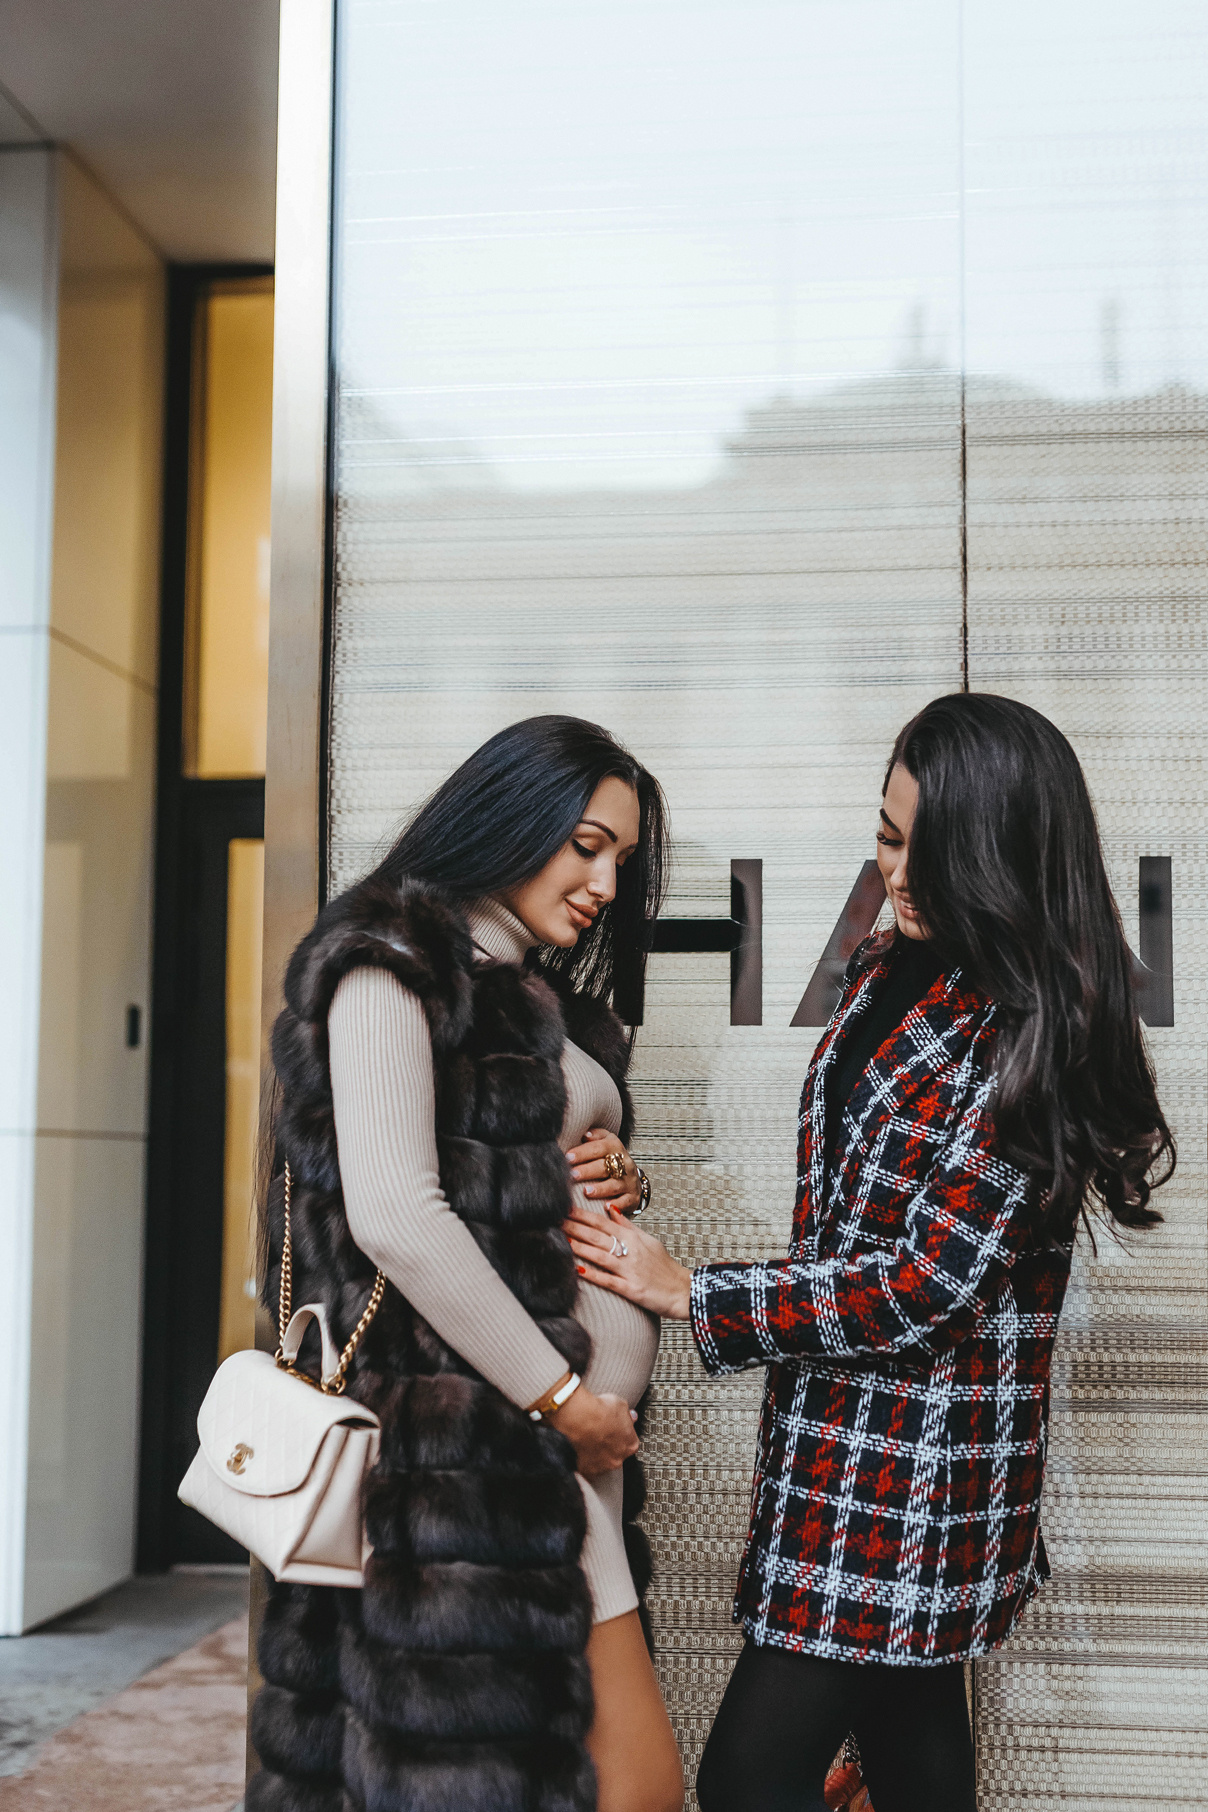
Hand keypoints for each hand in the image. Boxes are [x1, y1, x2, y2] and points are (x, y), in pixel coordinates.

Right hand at [549, 1385, 638, 1476]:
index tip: (615, 1427)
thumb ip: (627, 1415)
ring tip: (587, 1438)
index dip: (622, 1433)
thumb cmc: (600, 1411)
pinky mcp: (585, 1469)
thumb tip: (630, 1417)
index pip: (630, 1441)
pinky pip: (585, 1465)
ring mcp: (601, 1467)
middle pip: (616, 1453)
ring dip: (596, 1452)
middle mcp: (618, 1459)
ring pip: (600, 1461)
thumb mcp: (620, 1405)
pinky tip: (579, 1447)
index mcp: (630, 1445)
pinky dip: (583, 1458)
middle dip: (610, 1444)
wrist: (580, 1417)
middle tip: (601, 1432)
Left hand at [564, 1203, 691, 1319]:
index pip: (603, 1222)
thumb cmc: (665, 1266)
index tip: (565, 1208)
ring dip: (580, 1246)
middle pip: (598, 1236)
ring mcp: (630, 1270)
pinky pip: (609, 1280)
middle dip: (575, 1227)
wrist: (683, 1290)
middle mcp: (631, 1251)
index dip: (583, 1215)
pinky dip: (593, 1274)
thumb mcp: (648, 1240)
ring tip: (562, 1238)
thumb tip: (610, 1209)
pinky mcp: (632, 1289)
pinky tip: (577, 1270)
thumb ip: (627, 1225)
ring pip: (601, 1255)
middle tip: (554, 1218)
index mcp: (633, 1238)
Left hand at [566, 1128, 642, 1215]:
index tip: (567, 1158)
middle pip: (605, 1166)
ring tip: (586, 1191)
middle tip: (572, 1175)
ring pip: (614, 1184)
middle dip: (588, 1170)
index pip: (599, 1147)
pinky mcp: (632, 1196)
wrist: (631, 1176)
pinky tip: (606, 1207)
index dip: (583, 1152)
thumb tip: (584, 1134)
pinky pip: (625, 1201)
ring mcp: (629, 1181)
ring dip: (600, 1189)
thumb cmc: (610, 1159)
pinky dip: (616, 1205)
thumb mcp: (605, 1142)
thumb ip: (595, 1137)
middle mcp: (624, 1163)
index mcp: (615, 1147)